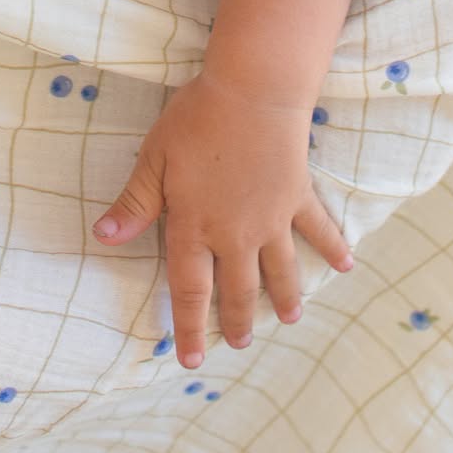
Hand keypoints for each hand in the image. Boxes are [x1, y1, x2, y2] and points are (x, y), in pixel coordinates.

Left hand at [92, 70, 352, 366]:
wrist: (253, 92)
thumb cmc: (196, 121)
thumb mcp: (154, 159)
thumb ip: (135, 204)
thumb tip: (104, 238)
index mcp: (196, 228)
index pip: (190, 291)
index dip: (188, 328)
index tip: (189, 360)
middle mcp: (236, 235)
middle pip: (238, 290)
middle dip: (237, 321)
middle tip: (239, 345)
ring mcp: (272, 218)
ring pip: (279, 270)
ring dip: (285, 297)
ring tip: (290, 319)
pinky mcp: (297, 196)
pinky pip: (317, 228)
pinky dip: (333, 247)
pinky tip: (347, 265)